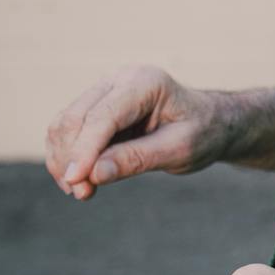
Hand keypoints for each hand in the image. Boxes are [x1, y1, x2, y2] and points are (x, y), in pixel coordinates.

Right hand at [44, 64, 237, 199]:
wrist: (211, 123)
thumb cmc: (202, 133)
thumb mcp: (179, 150)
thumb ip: (137, 159)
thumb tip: (93, 174)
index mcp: (146, 83)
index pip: (103, 116)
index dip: (84, 150)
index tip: (76, 182)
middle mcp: (119, 79)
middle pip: (76, 118)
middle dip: (71, 159)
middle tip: (81, 194)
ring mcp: (104, 90)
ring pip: (64, 124)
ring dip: (63, 159)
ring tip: (81, 191)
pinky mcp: (95, 106)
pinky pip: (68, 130)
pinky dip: (66, 156)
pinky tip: (78, 180)